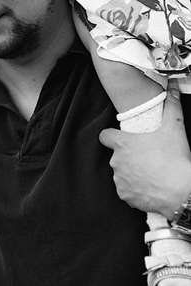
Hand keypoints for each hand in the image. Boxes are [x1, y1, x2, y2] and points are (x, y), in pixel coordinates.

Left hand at [99, 82, 190, 218]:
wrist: (180, 191)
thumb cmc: (174, 159)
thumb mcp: (174, 127)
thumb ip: (172, 106)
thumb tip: (173, 89)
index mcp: (122, 143)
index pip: (104, 136)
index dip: (112, 137)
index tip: (122, 139)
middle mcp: (116, 161)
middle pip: (116, 156)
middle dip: (128, 156)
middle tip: (146, 157)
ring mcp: (120, 180)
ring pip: (121, 174)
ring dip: (131, 173)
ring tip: (150, 173)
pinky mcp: (125, 196)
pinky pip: (127, 191)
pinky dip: (135, 190)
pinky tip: (149, 187)